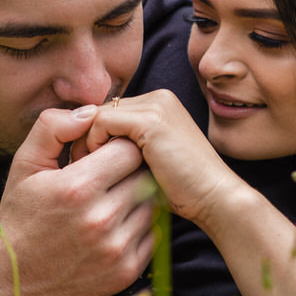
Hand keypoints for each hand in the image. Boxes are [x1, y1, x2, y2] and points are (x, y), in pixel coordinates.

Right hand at [0, 105, 156, 295]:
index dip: (119, 147)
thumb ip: (54, 127)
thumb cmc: (20, 214)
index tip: (105, 154)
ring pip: (152, 206)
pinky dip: (140, 227)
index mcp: (77, 187)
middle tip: (112, 176)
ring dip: (138, 199)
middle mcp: (101, 220)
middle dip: (131, 171)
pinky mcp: (126, 273)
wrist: (11, 277)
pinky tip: (116, 225)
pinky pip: (153, 235)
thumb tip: (91, 112)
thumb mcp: (25, 164)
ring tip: (113, 200)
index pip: (129, 150)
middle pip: (145, 177)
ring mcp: (116, 249)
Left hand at [85, 90, 242, 227]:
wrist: (215, 198)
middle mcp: (159, 98)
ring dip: (85, 143)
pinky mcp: (150, 120)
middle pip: (101, 111)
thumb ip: (125, 148)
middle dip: (84, 138)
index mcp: (160, 105)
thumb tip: (86, 152)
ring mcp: (156, 105)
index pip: (110, 112)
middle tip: (80, 169)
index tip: (86, 167)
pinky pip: (100, 122)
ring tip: (87, 171)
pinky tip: (97, 169)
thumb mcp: (149, 162)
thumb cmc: (184, 191)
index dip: (92, 138)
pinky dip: (91, 144)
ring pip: (96, 115)